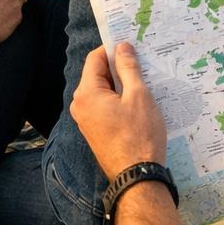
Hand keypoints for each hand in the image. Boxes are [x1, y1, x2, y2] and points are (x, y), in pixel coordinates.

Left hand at [69, 42, 165, 179]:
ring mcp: (86, 120)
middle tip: (141, 65)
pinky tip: (137, 103)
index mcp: (86, 93)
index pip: (95, 59)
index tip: (132, 47)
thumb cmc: (139, 135)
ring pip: (102, 91)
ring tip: (143, 84)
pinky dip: (118, 100)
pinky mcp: (95, 131)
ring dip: (120, 85)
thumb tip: (122, 46)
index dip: (113, 50)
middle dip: (118, 68)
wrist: (137, 178)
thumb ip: (128, 68)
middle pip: (97, 74)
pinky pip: (104, 106)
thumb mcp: (138, 96)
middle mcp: (80, 105)